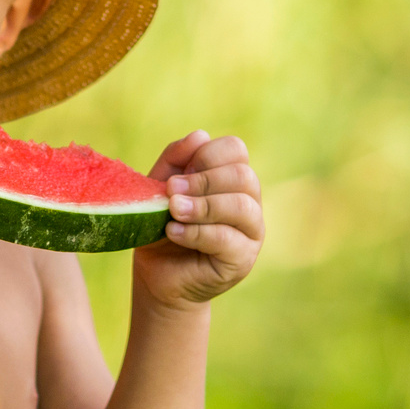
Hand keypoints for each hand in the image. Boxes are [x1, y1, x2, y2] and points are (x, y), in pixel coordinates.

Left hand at [132, 131, 262, 308]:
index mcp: (232, 178)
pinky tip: (174, 232)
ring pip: (241, 205)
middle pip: (242, 175)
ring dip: (202, 206)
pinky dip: (196, 233)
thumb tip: (200, 135)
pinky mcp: (243, 259)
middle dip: (203, 180)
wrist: (157, 273)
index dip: (207, 155)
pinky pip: (227, 239)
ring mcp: (251, 231)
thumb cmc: (161, 224)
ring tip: (173, 211)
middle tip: (171, 192)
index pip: (236, 150)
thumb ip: (176, 159)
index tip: (177, 173)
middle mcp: (249, 201)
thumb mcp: (160, 186)